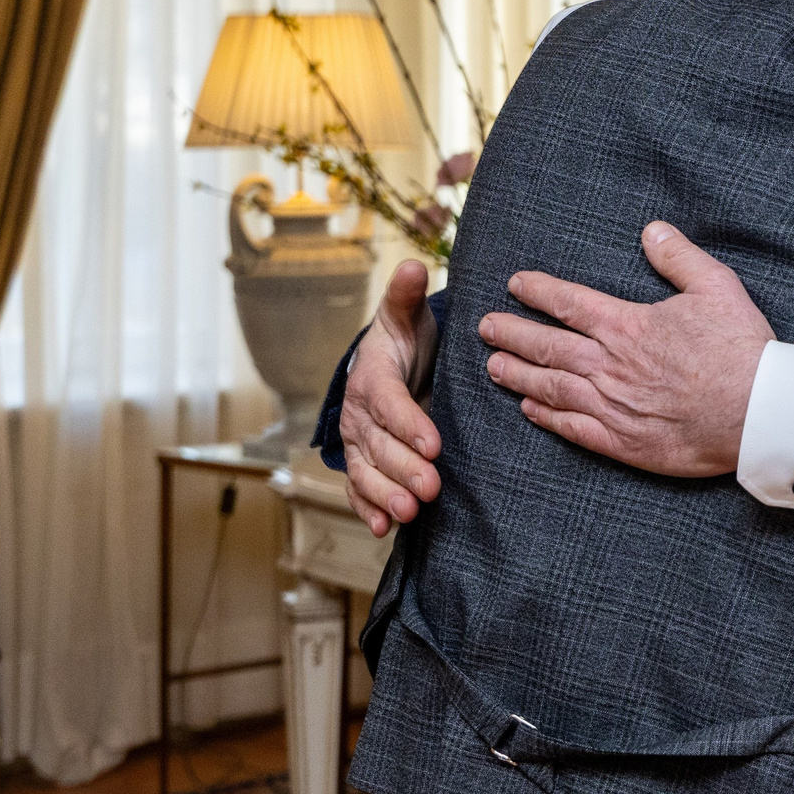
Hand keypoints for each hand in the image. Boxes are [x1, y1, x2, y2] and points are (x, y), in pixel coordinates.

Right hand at [342, 260, 443, 535]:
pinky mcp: (364, 463)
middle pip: (380, 446)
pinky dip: (369, 509)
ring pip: (368, 473)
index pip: (388, 404)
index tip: (433, 442)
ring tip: (411, 512)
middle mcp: (360, 416)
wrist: (387, 365)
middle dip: (404, 468)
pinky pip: (360, 489)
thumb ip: (407, 296)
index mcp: (372, 378)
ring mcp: (360, 443)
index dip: (408, 424)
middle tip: (430, 487)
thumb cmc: (403, 340)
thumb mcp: (406, 316)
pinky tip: (384, 528)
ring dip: (387, 494)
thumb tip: (412, 265)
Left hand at [480, 221, 773, 476]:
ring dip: (518, 375)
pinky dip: (546, 417)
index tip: (516, 284)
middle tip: (485, 327)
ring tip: (493, 367)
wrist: (758, 412)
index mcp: (628, 325)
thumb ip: (679, 257)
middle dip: (512, 334)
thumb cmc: (741, 348)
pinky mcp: (623, 441)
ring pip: (550, 387)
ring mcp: (612, 405)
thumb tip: (652, 230)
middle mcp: (609, 365)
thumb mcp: (717, 287)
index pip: (569, 303)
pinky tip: (530, 410)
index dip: (538, 292)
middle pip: (547, 346)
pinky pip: (572, 427)